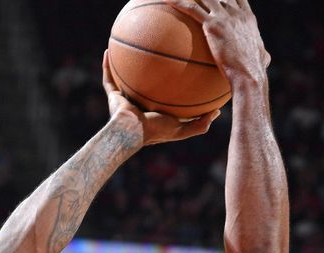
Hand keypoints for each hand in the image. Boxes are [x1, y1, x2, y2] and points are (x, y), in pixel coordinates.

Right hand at [102, 50, 219, 145]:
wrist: (132, 132)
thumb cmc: (156, 131)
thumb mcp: (182, 130)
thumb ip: (199, 124)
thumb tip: (217, 112)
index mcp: (155, 112)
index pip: (163, 97)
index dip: (170, 86)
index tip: (182, 71)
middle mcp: (140, 104)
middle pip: (144, 84)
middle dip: (148, 71)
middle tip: (156, 54)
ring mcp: (125, 100)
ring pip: (124, 78)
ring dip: (125, 65)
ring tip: (130, 48)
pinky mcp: (113, 96)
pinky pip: (108, 78)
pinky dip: (106, 66)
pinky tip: (108, 51)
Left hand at [163, 0, 270, 82]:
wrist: (249, 75)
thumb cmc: (255, 72)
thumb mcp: (262, 57)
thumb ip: (261, 53)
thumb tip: (265, 58)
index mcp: (247, 19)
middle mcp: (236, 13)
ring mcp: (225, 16)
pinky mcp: (213, 24)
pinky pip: (192, 9)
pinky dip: (179, 2)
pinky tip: (167, 0)